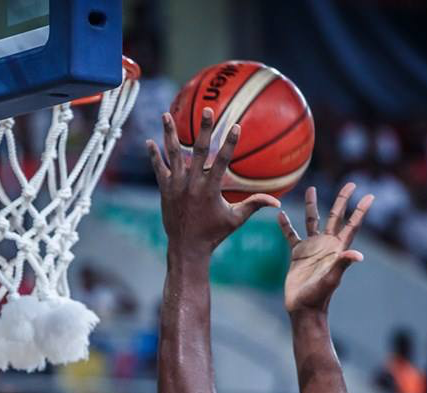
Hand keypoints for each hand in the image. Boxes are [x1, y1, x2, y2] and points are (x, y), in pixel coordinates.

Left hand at [146, 109, 279, 256]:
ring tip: (166, 114)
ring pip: (173, 154)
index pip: (222, 161)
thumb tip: (277, 202)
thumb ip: (254, 205)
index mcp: (210, 189)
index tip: (236, 126)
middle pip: (199, 150)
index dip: (230, 143)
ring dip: (169, 133)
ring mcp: (176, 185)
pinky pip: (159, 169)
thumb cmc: (213, 233)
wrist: (186, 247)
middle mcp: (192, 184)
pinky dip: (154, 156)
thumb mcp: (236, 219)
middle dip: (204, 129)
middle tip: (207, 110)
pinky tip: (149, 141)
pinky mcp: (165, 190)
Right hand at [277, 184, 373, 313]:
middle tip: (350, 183)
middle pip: (335, 217)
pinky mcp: (297, 254)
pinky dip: (285, 225)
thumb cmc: (319, 296)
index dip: (361, 210)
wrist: (303, 308)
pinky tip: (279, 215)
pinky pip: (290, 235)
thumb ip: (342, 264)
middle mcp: (326, 245)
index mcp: (337, 248)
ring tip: (310, 189)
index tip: (370, 195)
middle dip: (342, 200)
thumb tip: (358, 255)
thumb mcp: (331, 279)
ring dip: (312, 206)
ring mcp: (311, 248)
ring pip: (312, 221)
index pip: (351, 225)